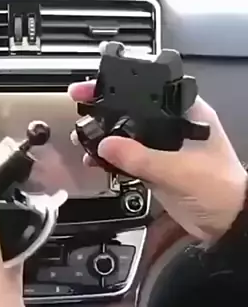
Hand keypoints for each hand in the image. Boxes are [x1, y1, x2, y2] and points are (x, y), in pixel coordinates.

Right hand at [68, 81, 246, 241]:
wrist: (225, 222)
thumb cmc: (221, 188)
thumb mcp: (179, 170)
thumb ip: (142, 158)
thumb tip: (107, 146)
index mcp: (187, 114)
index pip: (149, 90)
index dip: (121, 84)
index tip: (95, 86)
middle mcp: (173, 126)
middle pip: (133, 111)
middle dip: (106, 109)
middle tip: (82, 107)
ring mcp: (162, 148)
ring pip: (126, 135)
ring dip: (104, 137)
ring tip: (83, 137)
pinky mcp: (154, 167)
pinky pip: (125, 158)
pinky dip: (109, 160)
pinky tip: (95, 161)